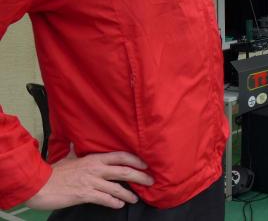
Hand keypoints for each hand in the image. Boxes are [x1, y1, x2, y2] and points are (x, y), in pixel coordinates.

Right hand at [26, 147, 152, 210]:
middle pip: (123, 171)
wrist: (39, 184)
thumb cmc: (54, 172)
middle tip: (150, 181)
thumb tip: (73, 142)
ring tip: (136, 198)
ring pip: (116, 187)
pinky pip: (104, 198)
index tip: (145, 164)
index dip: (135, 160)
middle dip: (139, 176)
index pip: (120, 156)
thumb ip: (74, 151)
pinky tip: (119, 204)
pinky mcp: (84, 194)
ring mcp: (91, 182)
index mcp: (94, 158)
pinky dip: (114, 202)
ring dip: (128, 194)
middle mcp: (95, 169)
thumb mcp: (67, 158)